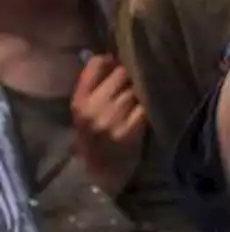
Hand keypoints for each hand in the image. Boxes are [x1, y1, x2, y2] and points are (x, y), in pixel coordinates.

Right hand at [71, 56, 146, 196]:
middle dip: (132, 75)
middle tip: (138, 81)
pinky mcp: (130, 130)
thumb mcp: (86, 113)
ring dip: (143, 91)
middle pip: (121, 74)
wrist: (101, 174)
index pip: (95, 65)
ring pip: (136, 90)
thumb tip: (113, 57)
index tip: (119, 63)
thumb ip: (95, 88)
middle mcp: (93, 108)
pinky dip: (149, 107)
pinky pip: (145, 107)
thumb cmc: (95, 139)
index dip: (111, 60)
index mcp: (79, 101)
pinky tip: (149, 110)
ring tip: (145, 96)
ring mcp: (112, 119)